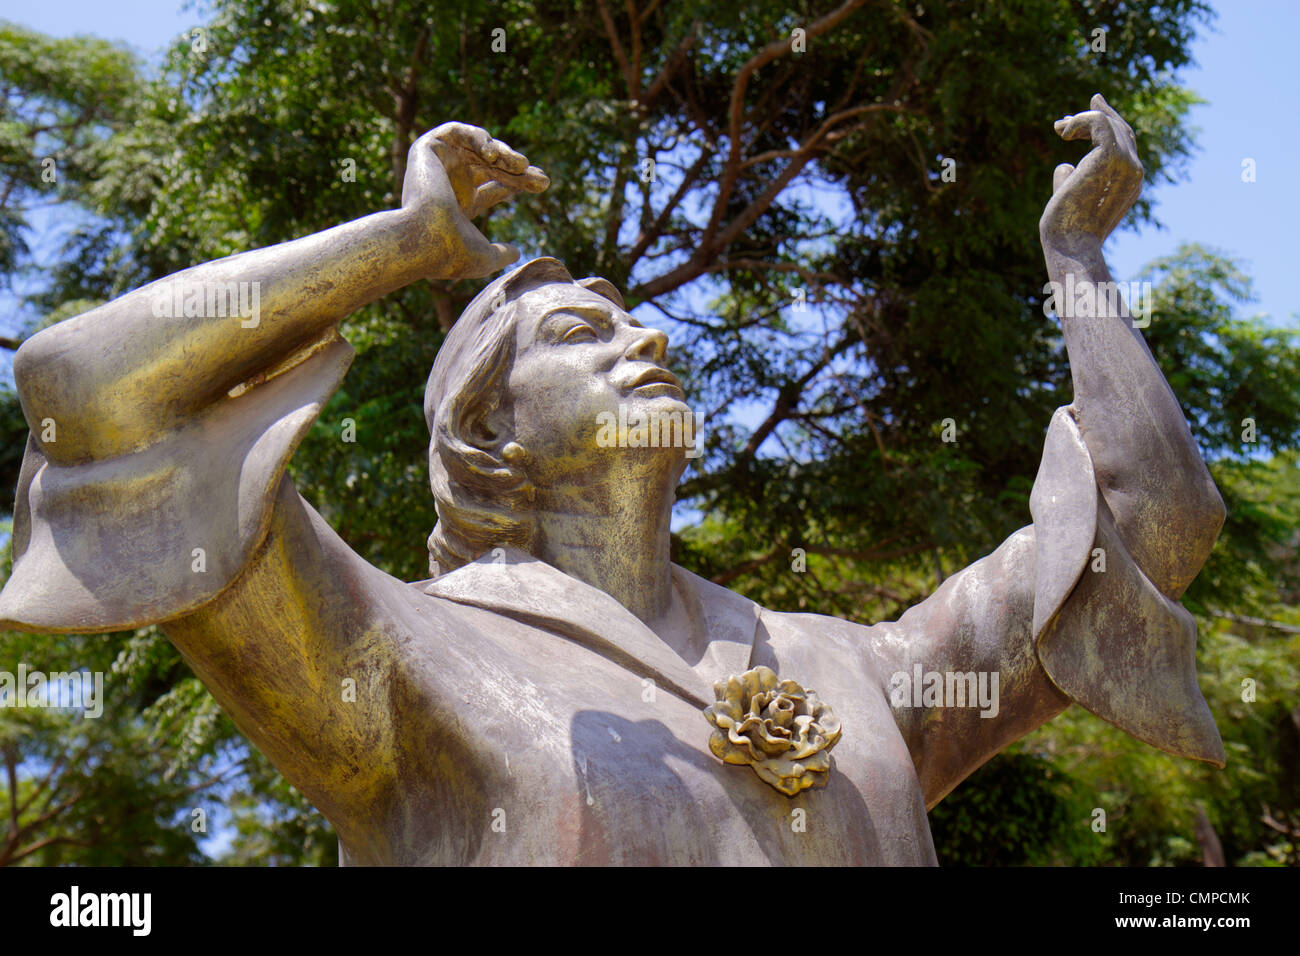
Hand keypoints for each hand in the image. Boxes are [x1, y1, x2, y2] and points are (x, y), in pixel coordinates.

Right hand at [401, 122, 548, 279]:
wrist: (427, 239)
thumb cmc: (453, 252)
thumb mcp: (485, 257)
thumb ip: (500, 255)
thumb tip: (517, 253)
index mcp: (458, 206)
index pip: (492, 187)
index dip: (516, 182)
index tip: (542, 183)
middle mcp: (447, 184)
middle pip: (490, 168)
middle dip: (517, 171)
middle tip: (543, 180)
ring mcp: (436, 166)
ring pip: (477, 149)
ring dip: (503, 155)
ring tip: (522, 166)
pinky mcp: (426, 149)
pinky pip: (455, 130)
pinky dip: (477, 138)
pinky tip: (494, 155)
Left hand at [1039, 94, 1142, 250]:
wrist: (1070, 245)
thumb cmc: (1065, 231)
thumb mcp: (1070, 200)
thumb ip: (1071, 182)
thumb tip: (1065, 167)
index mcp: (1129, 183)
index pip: (1125, 147)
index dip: (1107, 127)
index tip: (1087, 113)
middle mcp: (1133, 172)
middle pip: (1121, 131)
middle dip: (1099, 115)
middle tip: (1080, 107)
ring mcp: (1126, 164)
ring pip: (1109, 125)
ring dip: (1082, 119)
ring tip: (1059, 127)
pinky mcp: (1111, 157)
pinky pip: (1099, 123)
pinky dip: (1080, 120)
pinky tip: (1062, 133)